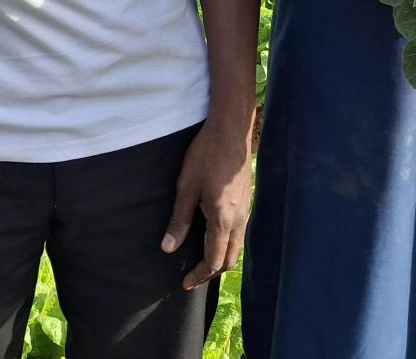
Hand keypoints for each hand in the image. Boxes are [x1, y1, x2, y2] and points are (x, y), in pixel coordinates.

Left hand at [161, 117, 252, 291]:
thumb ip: (179, 220)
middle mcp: (239, 219)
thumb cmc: (206, 155)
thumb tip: (168, 249)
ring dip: (221, 259)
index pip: (213, 259)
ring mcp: (246, 210)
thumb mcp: (186, 187)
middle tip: (192, 278)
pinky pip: (240, 233)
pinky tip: (215, 238)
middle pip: (229, 259)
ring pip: (237, 247)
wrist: (231, 131)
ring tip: (202, 262)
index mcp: (223, 219)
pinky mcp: (247, 201)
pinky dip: (227, 244)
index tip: (185, 283)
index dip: (199, 275)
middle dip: (211, 272)